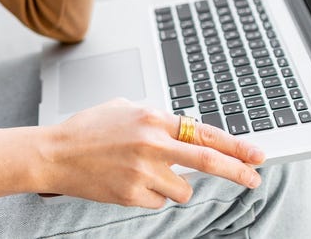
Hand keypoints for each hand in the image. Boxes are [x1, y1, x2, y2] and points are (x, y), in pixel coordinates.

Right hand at [38, 98, 265, 207]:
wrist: (54, 154)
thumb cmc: (87, 130)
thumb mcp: (124, 109)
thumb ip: (156, 119)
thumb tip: (183, 130)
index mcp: (152, 117)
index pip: (205, 132)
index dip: (235, 145)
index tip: (256, 154)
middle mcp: (151, 143)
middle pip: (208, 161)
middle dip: (237, 171)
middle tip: (255, 178)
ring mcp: (142, 171)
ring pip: (183, 189)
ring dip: (175, 185)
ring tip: (146, 174)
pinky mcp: (132, 194)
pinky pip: (159, 201)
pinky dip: (151, 195)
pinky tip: (129, 182)